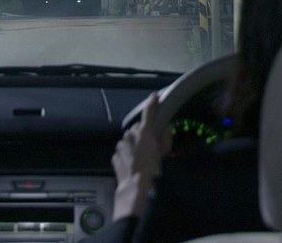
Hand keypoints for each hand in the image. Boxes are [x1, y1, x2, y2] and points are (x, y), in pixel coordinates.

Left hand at [111, 93, 171, 220]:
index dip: (152, 103)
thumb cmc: (153, 168)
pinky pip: (122, 151)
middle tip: (150, 145)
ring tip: (140, 157)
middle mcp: (130, 135)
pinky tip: (132, 163)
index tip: (154, 95)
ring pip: (128, 140)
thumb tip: (167, 128)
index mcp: (144, 132)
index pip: (148, 113)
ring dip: (134, 144)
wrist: (135, 185)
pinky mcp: (115, 155)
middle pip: (137, 128)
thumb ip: (166, 138)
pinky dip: (127, 154)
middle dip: (142, 133)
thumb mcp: (163, 152)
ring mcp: (121, 145)